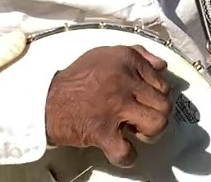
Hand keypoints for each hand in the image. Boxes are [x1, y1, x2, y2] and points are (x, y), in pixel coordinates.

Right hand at [44, 45, 172, 167]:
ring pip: (157, 124)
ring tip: (136, 131)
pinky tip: (122, 149)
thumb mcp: (105, 54)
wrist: (46, 101)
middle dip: (156, 114)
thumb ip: (137, 54)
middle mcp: (124, 82)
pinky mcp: (103, 131)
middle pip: (163, 104)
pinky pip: (127, 151)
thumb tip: (161, 65)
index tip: (145, 101)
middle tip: (141, 117)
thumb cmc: (76, 79)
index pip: (162, 82)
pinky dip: (127, 156)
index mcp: (127, 61)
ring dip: (149, 133)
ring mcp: (115, 107)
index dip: (156, 95)